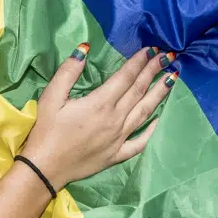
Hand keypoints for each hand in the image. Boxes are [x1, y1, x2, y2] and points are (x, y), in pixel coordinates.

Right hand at [19, 45, 173, 188]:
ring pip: (145, 112)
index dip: (140, 62)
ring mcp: (119, 139)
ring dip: (160, 94)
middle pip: (139, 91)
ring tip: (172, 78)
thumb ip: (68, 72)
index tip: (152, 49)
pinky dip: (151, 130)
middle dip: (154, 71)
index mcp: (100, 104)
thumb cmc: (46, 131)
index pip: (126, 77)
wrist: (44, 169)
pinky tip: (160, 119)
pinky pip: (139, 142)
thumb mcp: (50, 97)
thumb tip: (84, 48)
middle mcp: (115, 120)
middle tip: (168, 56)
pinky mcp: (117, 155)